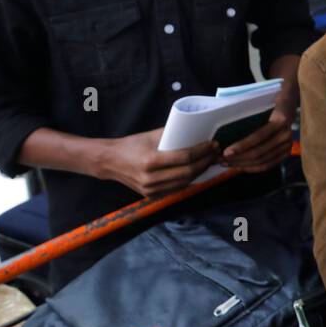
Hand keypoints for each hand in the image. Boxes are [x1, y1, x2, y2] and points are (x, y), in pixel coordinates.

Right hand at [94, 128, 219, 196]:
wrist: (110, 162)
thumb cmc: (131, 145)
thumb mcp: (151, 136)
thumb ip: (172, 135)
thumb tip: (196, 130)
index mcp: (150, 161)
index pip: (185, 158)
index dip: (202, 151)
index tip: (213, 144)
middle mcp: (151, 178)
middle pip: (188, 172)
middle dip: (205, 162)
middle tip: (215, 152)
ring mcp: (151, 190)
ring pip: (185, 183)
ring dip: (200, 172)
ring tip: (209, 161)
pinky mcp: (151, 196)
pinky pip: (176, 189)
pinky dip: (189, 180)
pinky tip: (197, 171)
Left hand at [221, 105, 293, 171]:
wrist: (289, 105)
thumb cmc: (271, 103)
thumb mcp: (262, 105)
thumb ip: (250, 118)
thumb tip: (227, 134)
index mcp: (280, 120)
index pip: (258, 137)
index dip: (241, 146)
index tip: (226, 152)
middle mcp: (286, 134)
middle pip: (260, 152)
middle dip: (238, 158)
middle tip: (222, 160)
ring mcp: (288, 145)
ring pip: (263, 161)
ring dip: (243, 165)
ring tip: (228, 164)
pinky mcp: (286, 153)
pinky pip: (268, 165)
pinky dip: (254, 168)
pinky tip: (241, 167)